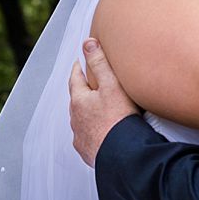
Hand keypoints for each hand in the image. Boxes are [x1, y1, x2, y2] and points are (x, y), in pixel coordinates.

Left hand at [68, 38, 138, 166]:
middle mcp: (76, 120)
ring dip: (87, 112)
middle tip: (89, 83)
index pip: (75, 79)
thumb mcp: (111, 84)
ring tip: (98, 108)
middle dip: (82, 90)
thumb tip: (87, 43)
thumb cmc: (118, 119)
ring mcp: (81, 138)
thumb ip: (99, 63)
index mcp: (79, 101)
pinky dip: (93, 130)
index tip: (79, 62)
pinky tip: (101, 131)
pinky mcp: (89, 152)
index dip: (78, 68)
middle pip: (77, 100)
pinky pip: (88, 137)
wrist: (123, 155)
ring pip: (81, 120)